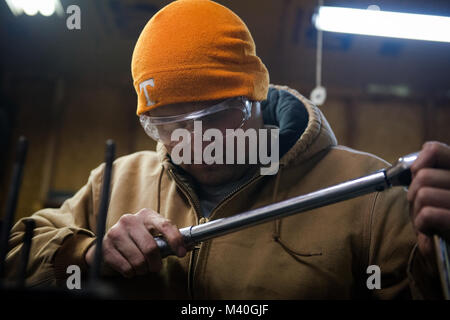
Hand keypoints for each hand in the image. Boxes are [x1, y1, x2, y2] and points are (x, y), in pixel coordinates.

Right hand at [85, 208, 186, 277]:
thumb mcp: (153, 234)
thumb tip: (189, 245)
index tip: (181, 253)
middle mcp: (130, 220)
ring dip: (143, 269)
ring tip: (141, 267)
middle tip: (155, 267)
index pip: (165, 225)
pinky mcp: (105, 247)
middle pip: (151, 248)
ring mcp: (116, 232)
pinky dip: (131, 273)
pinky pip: (126, 268)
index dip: (175, 240)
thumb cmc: (137, 239)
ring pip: (138, 261)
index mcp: (146, 215)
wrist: (108, 243)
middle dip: (156, 263)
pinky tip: (130, 268)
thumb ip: (169, 239)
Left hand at [407, 141, 449, 257]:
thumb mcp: (437, 193)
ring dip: (417, 211)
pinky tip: (430, 231)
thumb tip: (416, 166)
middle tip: (423, 208)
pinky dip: (422, 224)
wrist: (449, 253)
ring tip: (429, 221)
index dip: (418, 162)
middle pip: (422, 176)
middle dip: (413, 195)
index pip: (435, 149)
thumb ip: (430, 175)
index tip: (416, 175)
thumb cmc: (443, 222)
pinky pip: (428, 214)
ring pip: (422, 194)